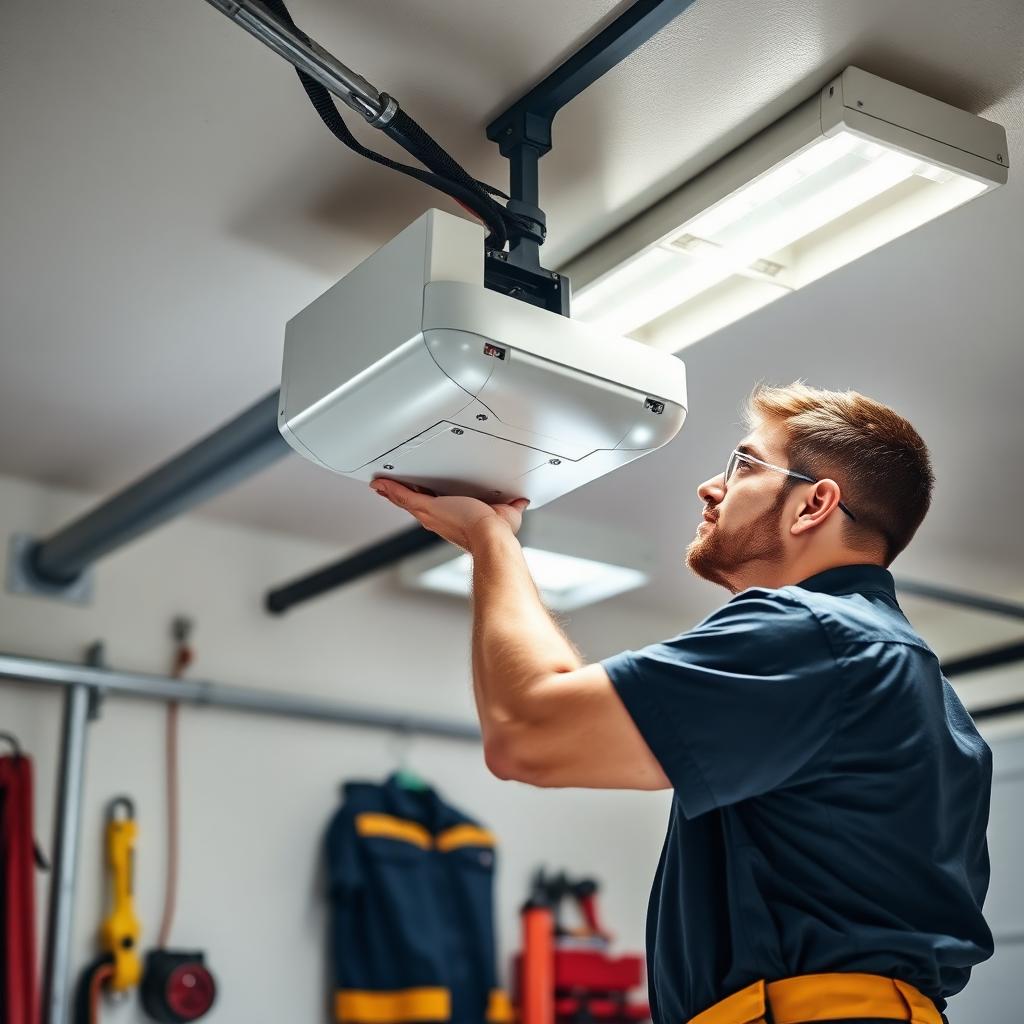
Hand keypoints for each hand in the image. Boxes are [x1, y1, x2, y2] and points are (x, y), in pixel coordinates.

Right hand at [369, 480, 528, 550]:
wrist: (491, 537)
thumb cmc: (497, 533)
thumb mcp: (506, 513)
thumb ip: (511, 505)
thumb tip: (520, 501)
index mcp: (452, 521)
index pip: (433, 508)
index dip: (422, 502)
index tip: (416, 498)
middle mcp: (437, 520)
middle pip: (413, 504)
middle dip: (400, 496)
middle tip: (387, 488)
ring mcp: (430, 514)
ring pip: (405, 500)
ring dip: (392, 491)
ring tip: (380, 484)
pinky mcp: (428, 507)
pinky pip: (403, 496)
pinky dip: (390, 488)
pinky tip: (379, 482)